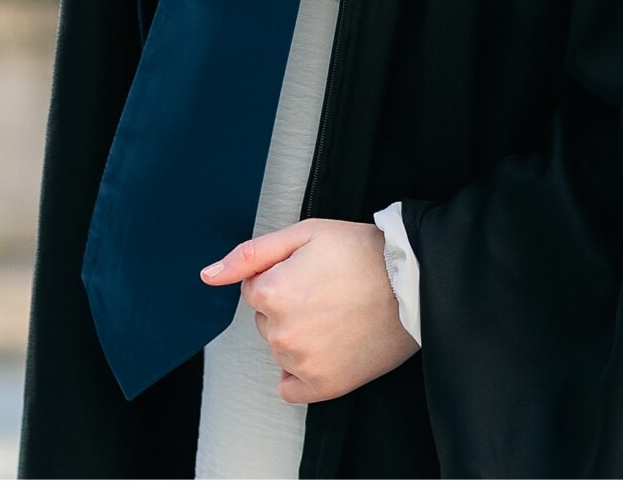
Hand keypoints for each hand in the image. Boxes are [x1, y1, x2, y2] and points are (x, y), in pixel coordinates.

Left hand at [200, 217, 418, 403]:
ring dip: (298, 336)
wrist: (414, 284)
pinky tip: (327, 349)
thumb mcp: (304, 235)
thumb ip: (250, 255)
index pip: (255, 290)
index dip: (283, 276)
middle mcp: (281, 333)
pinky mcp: (324, 386)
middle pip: (266, 321)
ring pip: (280, 349)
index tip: (313, 272)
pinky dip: (302, 373)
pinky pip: (291, 387)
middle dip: (289, 306)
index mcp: (271, 293)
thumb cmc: (362, 254)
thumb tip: (208, 276)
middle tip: (328, 292)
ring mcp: (302, 363)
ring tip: (337, 316)